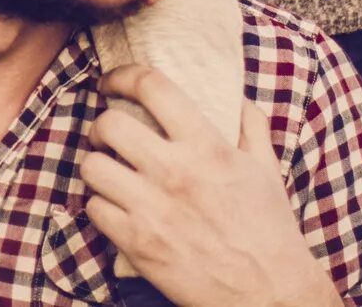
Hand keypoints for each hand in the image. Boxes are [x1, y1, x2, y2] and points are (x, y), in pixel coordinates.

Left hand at [82, 65, 336, 306]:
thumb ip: (251, 125)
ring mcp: (152, 209)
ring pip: (92, 166)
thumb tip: (238, 96)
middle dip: (102, 124)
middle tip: (109, 132)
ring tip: (108, 169)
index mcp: (206, 146)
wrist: (269, 293)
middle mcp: (174, 172)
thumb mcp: (266, 168)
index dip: (122, 75)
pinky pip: (94, 209)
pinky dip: (100, 204)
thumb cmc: (270, 230)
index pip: (151, 87)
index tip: (113, 82)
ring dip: (96, 164)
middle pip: (108, 124)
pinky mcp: (137, 244)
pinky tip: (115, 205)